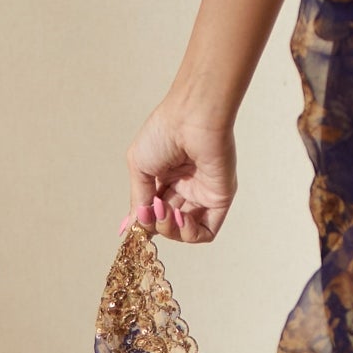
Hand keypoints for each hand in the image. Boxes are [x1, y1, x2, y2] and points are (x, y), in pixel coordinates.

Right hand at [124, 97, 236, 244]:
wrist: (191, 118)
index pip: (153, 211)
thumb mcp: (139, 167)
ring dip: (170, 229)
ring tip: (165, 211)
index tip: (135, 223)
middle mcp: (185, 187)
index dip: (144, 220)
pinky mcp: (220, 199)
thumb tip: (133, 227)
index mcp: (165, 176)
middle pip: (167, 224)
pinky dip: (190, 234)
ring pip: (185, 232)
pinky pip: (207, 231)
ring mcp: (203, 194)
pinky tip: (181, 218)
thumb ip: (139, 200)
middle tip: (153, 209)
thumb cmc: (163, 133)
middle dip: (156, 224)